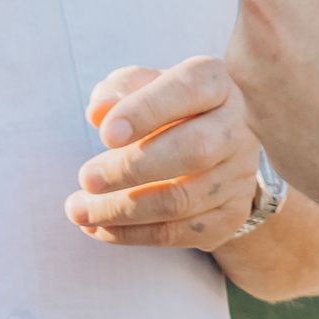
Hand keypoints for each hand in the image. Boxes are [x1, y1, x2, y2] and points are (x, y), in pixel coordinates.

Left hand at [68, 57, 263, 250]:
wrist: (212, 149)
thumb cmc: (165, 109)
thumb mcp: (142, 86)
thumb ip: (119, 90)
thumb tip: (99, 112)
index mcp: (215, 84)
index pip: (188, 89)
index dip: (146, 111)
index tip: (104, 134)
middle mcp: (236, 128)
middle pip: (193, 150)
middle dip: (131, 168)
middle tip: (86, 178)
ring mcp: (239, 175)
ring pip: (181, 200)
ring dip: (122, 209)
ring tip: (79, 210)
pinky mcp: (230, 215)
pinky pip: (180, 234)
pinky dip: (133, 234)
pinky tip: (99, 228)